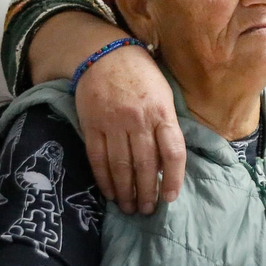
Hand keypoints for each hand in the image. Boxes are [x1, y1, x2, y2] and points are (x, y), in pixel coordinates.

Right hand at [75, 42, 185, 213]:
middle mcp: (139, 120)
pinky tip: (110, 192)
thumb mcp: (164, 94)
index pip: (173, 152)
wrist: (106, 54)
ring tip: (129, 207)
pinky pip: (98, 159)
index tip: (170, 198)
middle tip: (147, 211)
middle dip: (147, 192)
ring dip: (126, 192)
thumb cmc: (142, 75)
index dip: (173, 178)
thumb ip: (167, 125)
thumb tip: (167, 163)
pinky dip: (104, 179)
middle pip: (146, 165)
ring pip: (121, 166)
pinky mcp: (92, 125)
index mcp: (162, 112)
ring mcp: (114, 123)